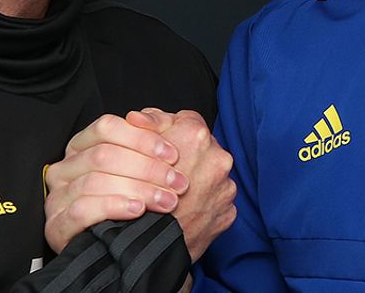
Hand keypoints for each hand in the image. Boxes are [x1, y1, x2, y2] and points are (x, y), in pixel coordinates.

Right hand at [43, 113, 187, 253]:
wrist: (126, 255)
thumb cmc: (139, 206)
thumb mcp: (149, 168)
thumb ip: (150, 136)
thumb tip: (146, 118)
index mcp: (84, 146)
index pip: (107, 128)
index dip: (141, 138)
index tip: (173, 154)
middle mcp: (66, 168)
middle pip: (104, 154)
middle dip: (146, 167)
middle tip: (178, 182)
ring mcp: (58, 197)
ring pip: (95, 180)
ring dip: (138, 188)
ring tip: (167, 200)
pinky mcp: (56, 226)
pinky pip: (82, 210)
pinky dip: (113, 206)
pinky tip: (138, 210)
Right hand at [132, 109, 236, 260]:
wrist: (151, 248)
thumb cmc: (141, 198)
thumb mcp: (135, 151)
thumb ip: (147, 126)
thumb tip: (142, 116)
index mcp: (196, 136)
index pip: (187, 119)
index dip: (171, 131)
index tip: (162, 146)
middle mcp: (218, 158)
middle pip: (202, 147)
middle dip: (187, 156)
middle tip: (167, 173)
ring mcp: (226, 186)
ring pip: (211, 174)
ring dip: (198, 179)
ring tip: (175, 195)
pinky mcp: (228, 212)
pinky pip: (216, 199)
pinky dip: (205, 202)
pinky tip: (187, 210)